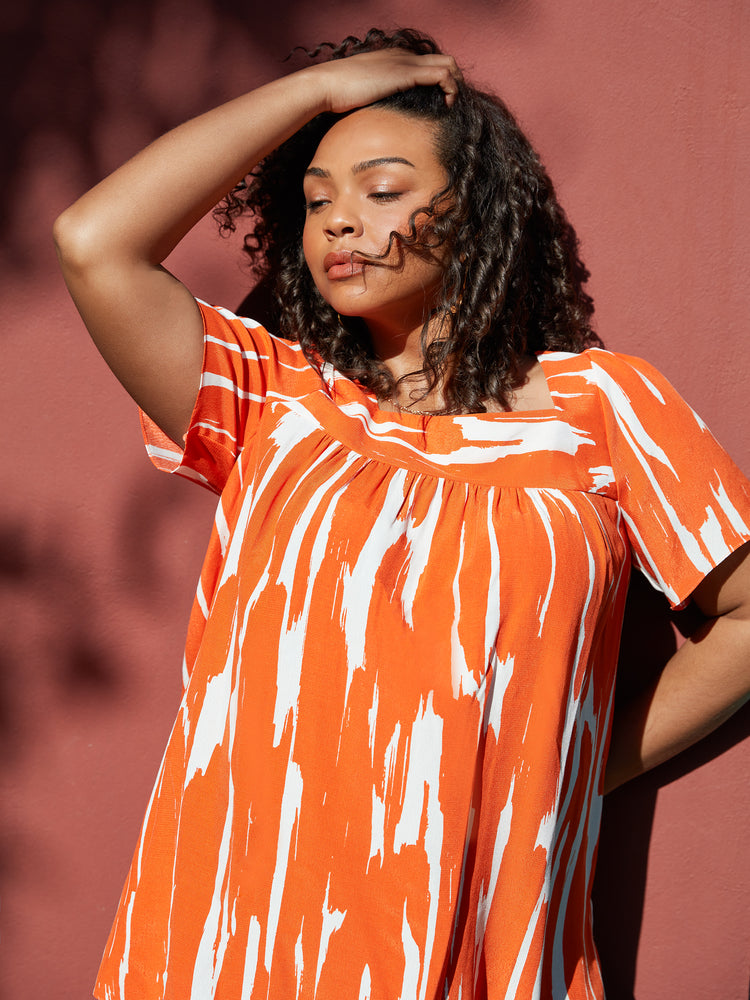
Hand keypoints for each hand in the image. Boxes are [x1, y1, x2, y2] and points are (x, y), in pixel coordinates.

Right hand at [305, 49, 461, 114]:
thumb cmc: (339, 96)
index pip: (429, 64)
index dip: (441, 84)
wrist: (327, 86)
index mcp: (395, 59)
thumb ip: (379, 100)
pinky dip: (450, 90)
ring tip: (451, 108)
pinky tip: (445, 107)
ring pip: (449, 64)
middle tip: (451, 106)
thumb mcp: (365, 95)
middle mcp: (404, 56)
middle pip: (445, 60)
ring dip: (456, 87)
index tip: (440, 104)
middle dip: (454, 82)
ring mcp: (406, 62)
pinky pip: (442, 75)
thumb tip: (383, 120)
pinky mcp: (407, 73)